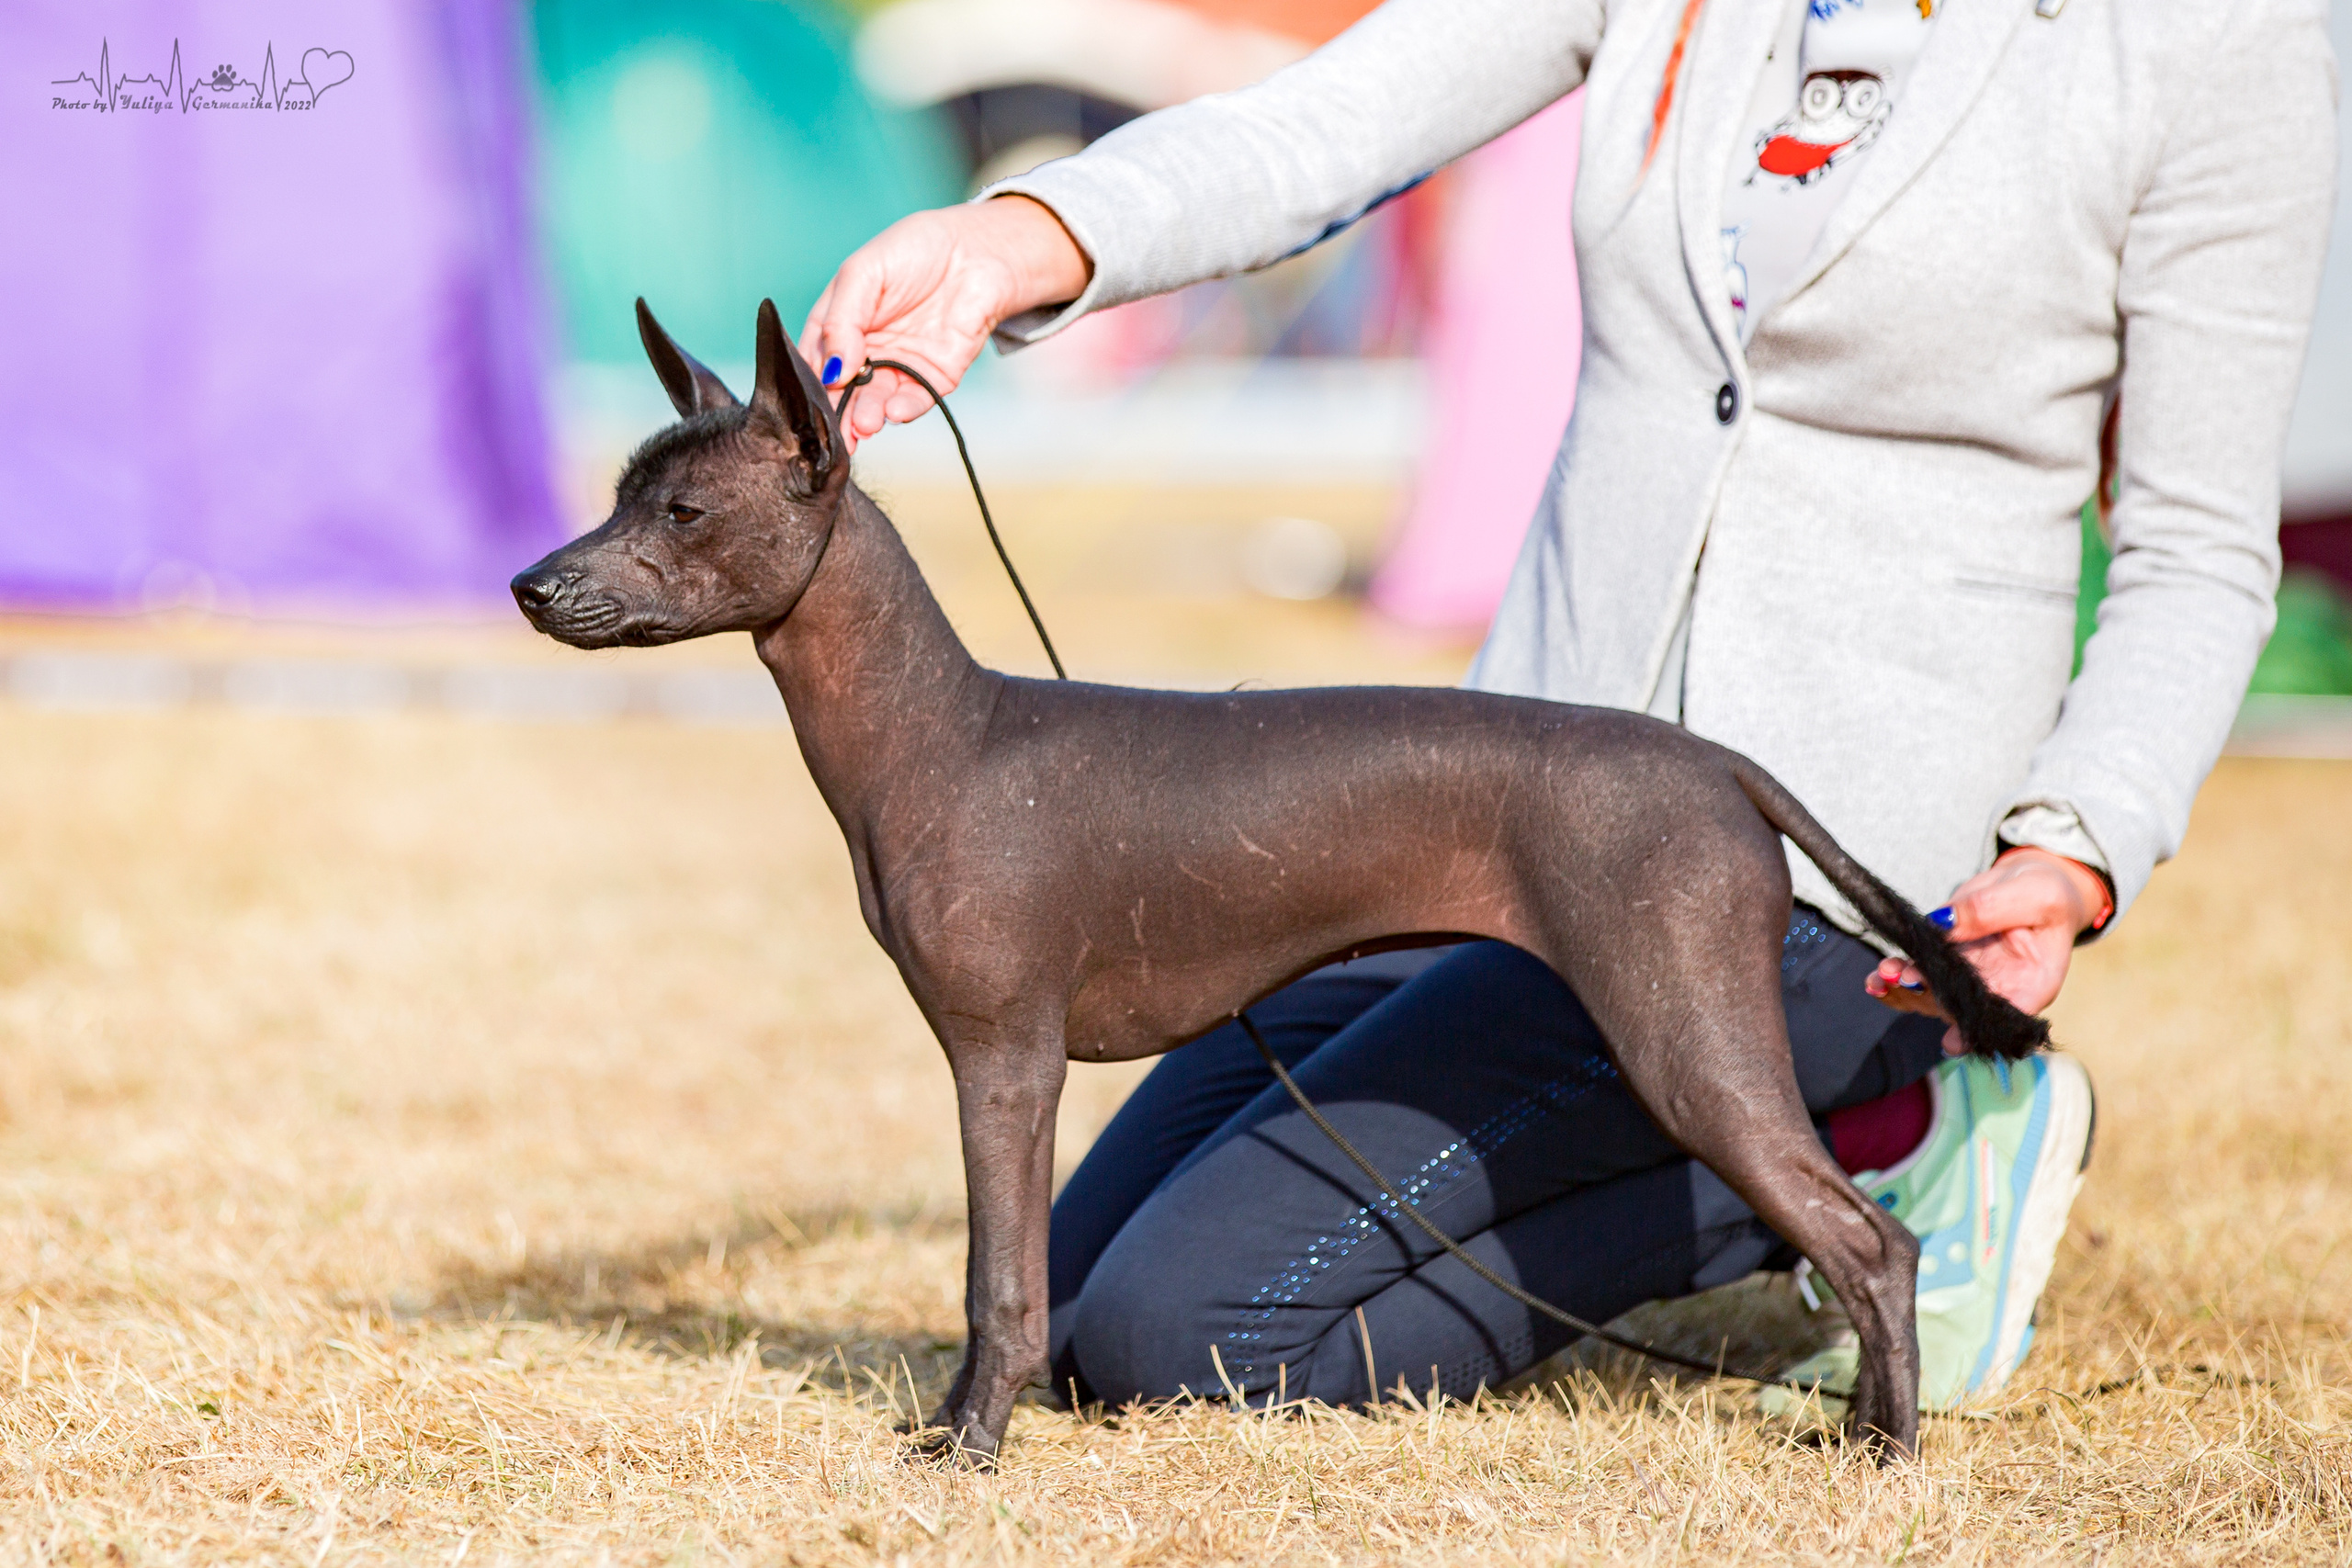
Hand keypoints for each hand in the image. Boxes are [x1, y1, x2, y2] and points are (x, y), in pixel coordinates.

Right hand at [801, 196, 1091, 450]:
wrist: (977, 249)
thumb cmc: (916, 248)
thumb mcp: (863, 272)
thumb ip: (841, 320)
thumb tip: (832, 368)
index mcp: (841, 324)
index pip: (817, 359)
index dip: (812, 380)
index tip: (810, 399)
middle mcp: (868, 349)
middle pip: (845, 389)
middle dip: (839, 411)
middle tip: (836, 429)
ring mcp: (901, 364)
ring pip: (878, 400)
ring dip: (868, 414)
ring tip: (863, 424)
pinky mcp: (935, 375)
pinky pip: (917, 398)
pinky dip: (905, 408)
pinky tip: (894, 412)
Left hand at [1865, 846, 2109, 1054]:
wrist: (2027, 884)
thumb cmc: (2045, 894)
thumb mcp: (2035, 895)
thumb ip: (1992, 909)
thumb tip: (1944, 923)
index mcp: (2033, 984)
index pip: (2010, 1018)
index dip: (1980, 1031)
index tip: (1952, 1037)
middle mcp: (1998, 992)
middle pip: (1960, 1010)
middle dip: (1928, 997)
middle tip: (1903, 979)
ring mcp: (1967, 981)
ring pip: (1931, 997)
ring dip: (1904, 989)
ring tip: (1884, 974)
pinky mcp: (1943, 963)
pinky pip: (1916, 976)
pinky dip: (1894, 979)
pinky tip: (1876, 978)